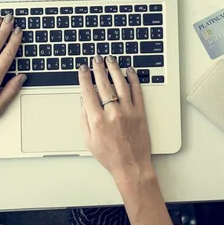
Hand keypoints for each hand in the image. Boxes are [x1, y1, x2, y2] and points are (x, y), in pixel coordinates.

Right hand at [78, 56, 152, 184]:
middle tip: (96, 59)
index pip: (88, 92)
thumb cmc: (109, 156)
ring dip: (115, 69)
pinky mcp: (140, 113)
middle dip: (98, 68)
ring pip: (121, 84)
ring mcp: (128, 111)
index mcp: (97, 120)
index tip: (83, 68)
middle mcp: (113, 113)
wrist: (131, 165)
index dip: (84, 77)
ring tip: (110, 59)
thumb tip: (84, 101)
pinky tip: (130, 71)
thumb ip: (84, 119)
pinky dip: (133, 79)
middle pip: (104, 84)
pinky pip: (137, 92)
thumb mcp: (88, 140)